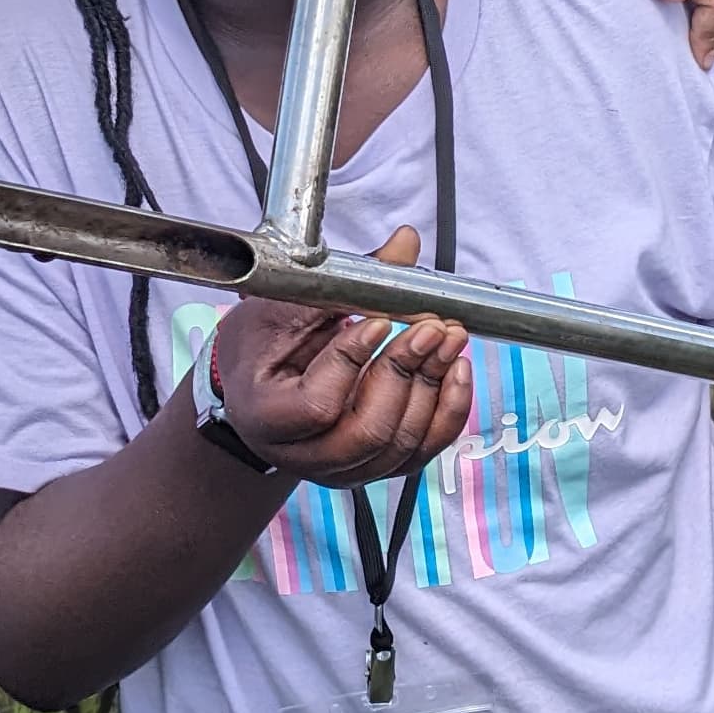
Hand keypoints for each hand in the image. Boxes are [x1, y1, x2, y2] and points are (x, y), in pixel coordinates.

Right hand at [210, 228, 471, 486]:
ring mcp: (343, 469)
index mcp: (267, 417)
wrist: (257, 389)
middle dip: (405, 374)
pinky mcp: (375, 467)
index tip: (377, 321)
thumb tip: (406, 243)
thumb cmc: (263, 346)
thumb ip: (346, 282)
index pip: (318, 406)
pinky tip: (456, 370)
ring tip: (448, 339)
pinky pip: (424, 452)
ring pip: (401, 445)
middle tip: (430, 327)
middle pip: (367, 432)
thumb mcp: (288, 307)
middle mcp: (304, 456)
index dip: (352, 363)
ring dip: (434, 387)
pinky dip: (449, 411)